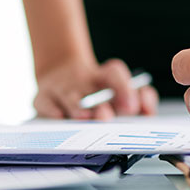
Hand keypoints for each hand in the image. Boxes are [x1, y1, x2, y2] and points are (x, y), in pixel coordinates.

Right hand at [33, 57, 157, 119]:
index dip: (124, 87)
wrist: (60, 75)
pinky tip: (58, 115)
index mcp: (104, 77)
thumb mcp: (118, 95)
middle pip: (89, 87)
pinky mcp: (42, 96)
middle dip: (99, 102)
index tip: (132, 107)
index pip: (114, 73)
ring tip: (83, 117)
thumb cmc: (94, 92)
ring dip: (76, 106)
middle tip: (106, 115)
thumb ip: (138, 102)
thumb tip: (148, 111)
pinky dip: (51, 109)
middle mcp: (82, 80)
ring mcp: (61, 87)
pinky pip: (44, 101)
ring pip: (68, 95)